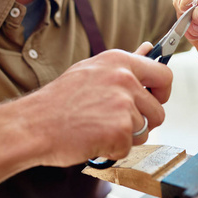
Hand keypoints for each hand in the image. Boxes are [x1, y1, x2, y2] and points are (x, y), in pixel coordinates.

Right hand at [31, 43, 169, 166]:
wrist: (33, 124)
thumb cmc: (58, 101)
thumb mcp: (91, 71)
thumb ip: (123, 65)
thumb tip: (149, 48)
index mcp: (119, 61)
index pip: (164, 74)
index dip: (162, 92)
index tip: (154, 100)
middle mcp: (125, 78)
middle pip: (158, 110)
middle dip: (143, 122)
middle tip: (117, 122)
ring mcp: (123, 103)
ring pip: (145, 131)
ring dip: (125, 136)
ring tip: (97, 128)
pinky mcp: (120, 129)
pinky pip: (129, 147)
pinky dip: (113, 149)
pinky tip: (93, 138)